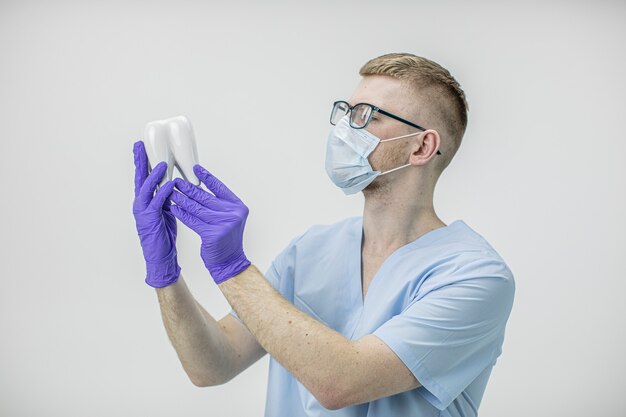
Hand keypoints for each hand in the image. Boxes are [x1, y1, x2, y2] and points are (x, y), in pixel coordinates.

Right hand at [132, 141, 179, 287]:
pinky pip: (157, 203)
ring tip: (163, 163)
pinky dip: (164, 193)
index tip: (141, 146)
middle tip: (140, 145)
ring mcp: (142, 211)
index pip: (142, 177)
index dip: (142, 161)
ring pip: (146, 188)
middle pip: (139, 178)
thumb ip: (165, 197)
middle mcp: (140, 203)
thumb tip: (172, 184)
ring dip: (154, 175)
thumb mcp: (165, 211)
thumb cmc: (163, 234)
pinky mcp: (149, 220)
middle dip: (140, 161)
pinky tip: (171, 184)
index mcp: (144, 200)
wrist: (161, 256)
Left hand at [169, 164, 249, 283]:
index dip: (206, 177)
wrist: (229, 261)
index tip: (195, 168)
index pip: (220, 187)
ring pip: (197, 208)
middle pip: (206, 197)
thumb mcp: (229, 218)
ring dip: (182, 200)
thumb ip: (219, 204)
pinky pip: (193, 221)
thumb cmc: (226, 239)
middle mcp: (233, 213)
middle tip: (176, 181)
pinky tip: (174, 208)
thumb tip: (199, 187)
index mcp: (238, 206)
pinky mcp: (213, 234)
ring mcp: (224, 224)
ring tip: (171, 193)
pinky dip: (182, 214)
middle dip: (189, 188)